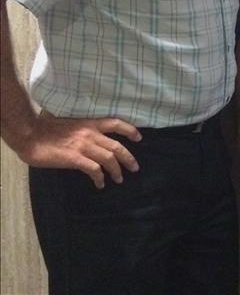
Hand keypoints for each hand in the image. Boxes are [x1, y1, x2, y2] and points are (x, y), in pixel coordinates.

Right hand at [14, 112, 140, 188]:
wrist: (31, 135)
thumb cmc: (47, 128)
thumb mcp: (72, 123)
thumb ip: (84, 129)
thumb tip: (93, 139)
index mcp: (90, 123)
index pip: (116, 123)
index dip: (130, 130)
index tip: (139, 138)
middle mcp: (90, 133)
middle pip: (117, 146)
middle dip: (129, 158)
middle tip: (135, 168)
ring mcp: (83, 146)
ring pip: (109, 159)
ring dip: (117, 170)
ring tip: (120, 179)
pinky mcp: (74, 158)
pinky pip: (93, 169)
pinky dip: (100, 178)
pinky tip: (100, 184)